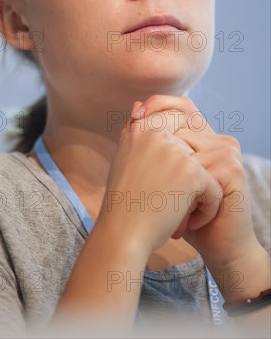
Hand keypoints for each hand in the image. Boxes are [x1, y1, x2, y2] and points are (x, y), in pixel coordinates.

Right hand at [99, 104, 222, 258]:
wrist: (123, 234)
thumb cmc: (123, 200)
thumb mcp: (125, 157)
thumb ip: (136, 130)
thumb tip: (140, 104)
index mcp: (141, 128)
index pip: (176, 127)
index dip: (181, 156)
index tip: (166, 183)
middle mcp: (157, 134)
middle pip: (195, 150)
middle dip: (191, 175)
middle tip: (172, 200)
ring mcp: (176, 151)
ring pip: (206, 169)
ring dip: (200, 192)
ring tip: (181, 212)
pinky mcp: (193, 173)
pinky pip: (214, 189)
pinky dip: (207, 209)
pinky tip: (191, 223)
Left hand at [130, 95, 261, 270]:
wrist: (215, 244)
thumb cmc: (180, 211)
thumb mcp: (158, 172)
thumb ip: (148, 140)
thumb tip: (134, 106)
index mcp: (200, 134)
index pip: (180, 106)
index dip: (157, 105)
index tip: (134, 118)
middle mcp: (216, 139)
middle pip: (179, 130)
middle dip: (163, 167)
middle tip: (155, 197)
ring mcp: (227, 152)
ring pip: (186, 153)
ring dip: (175, 191)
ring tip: (173, 217)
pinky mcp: (233, 170)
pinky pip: (201, 176)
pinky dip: (191, 204)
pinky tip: (190, 222)